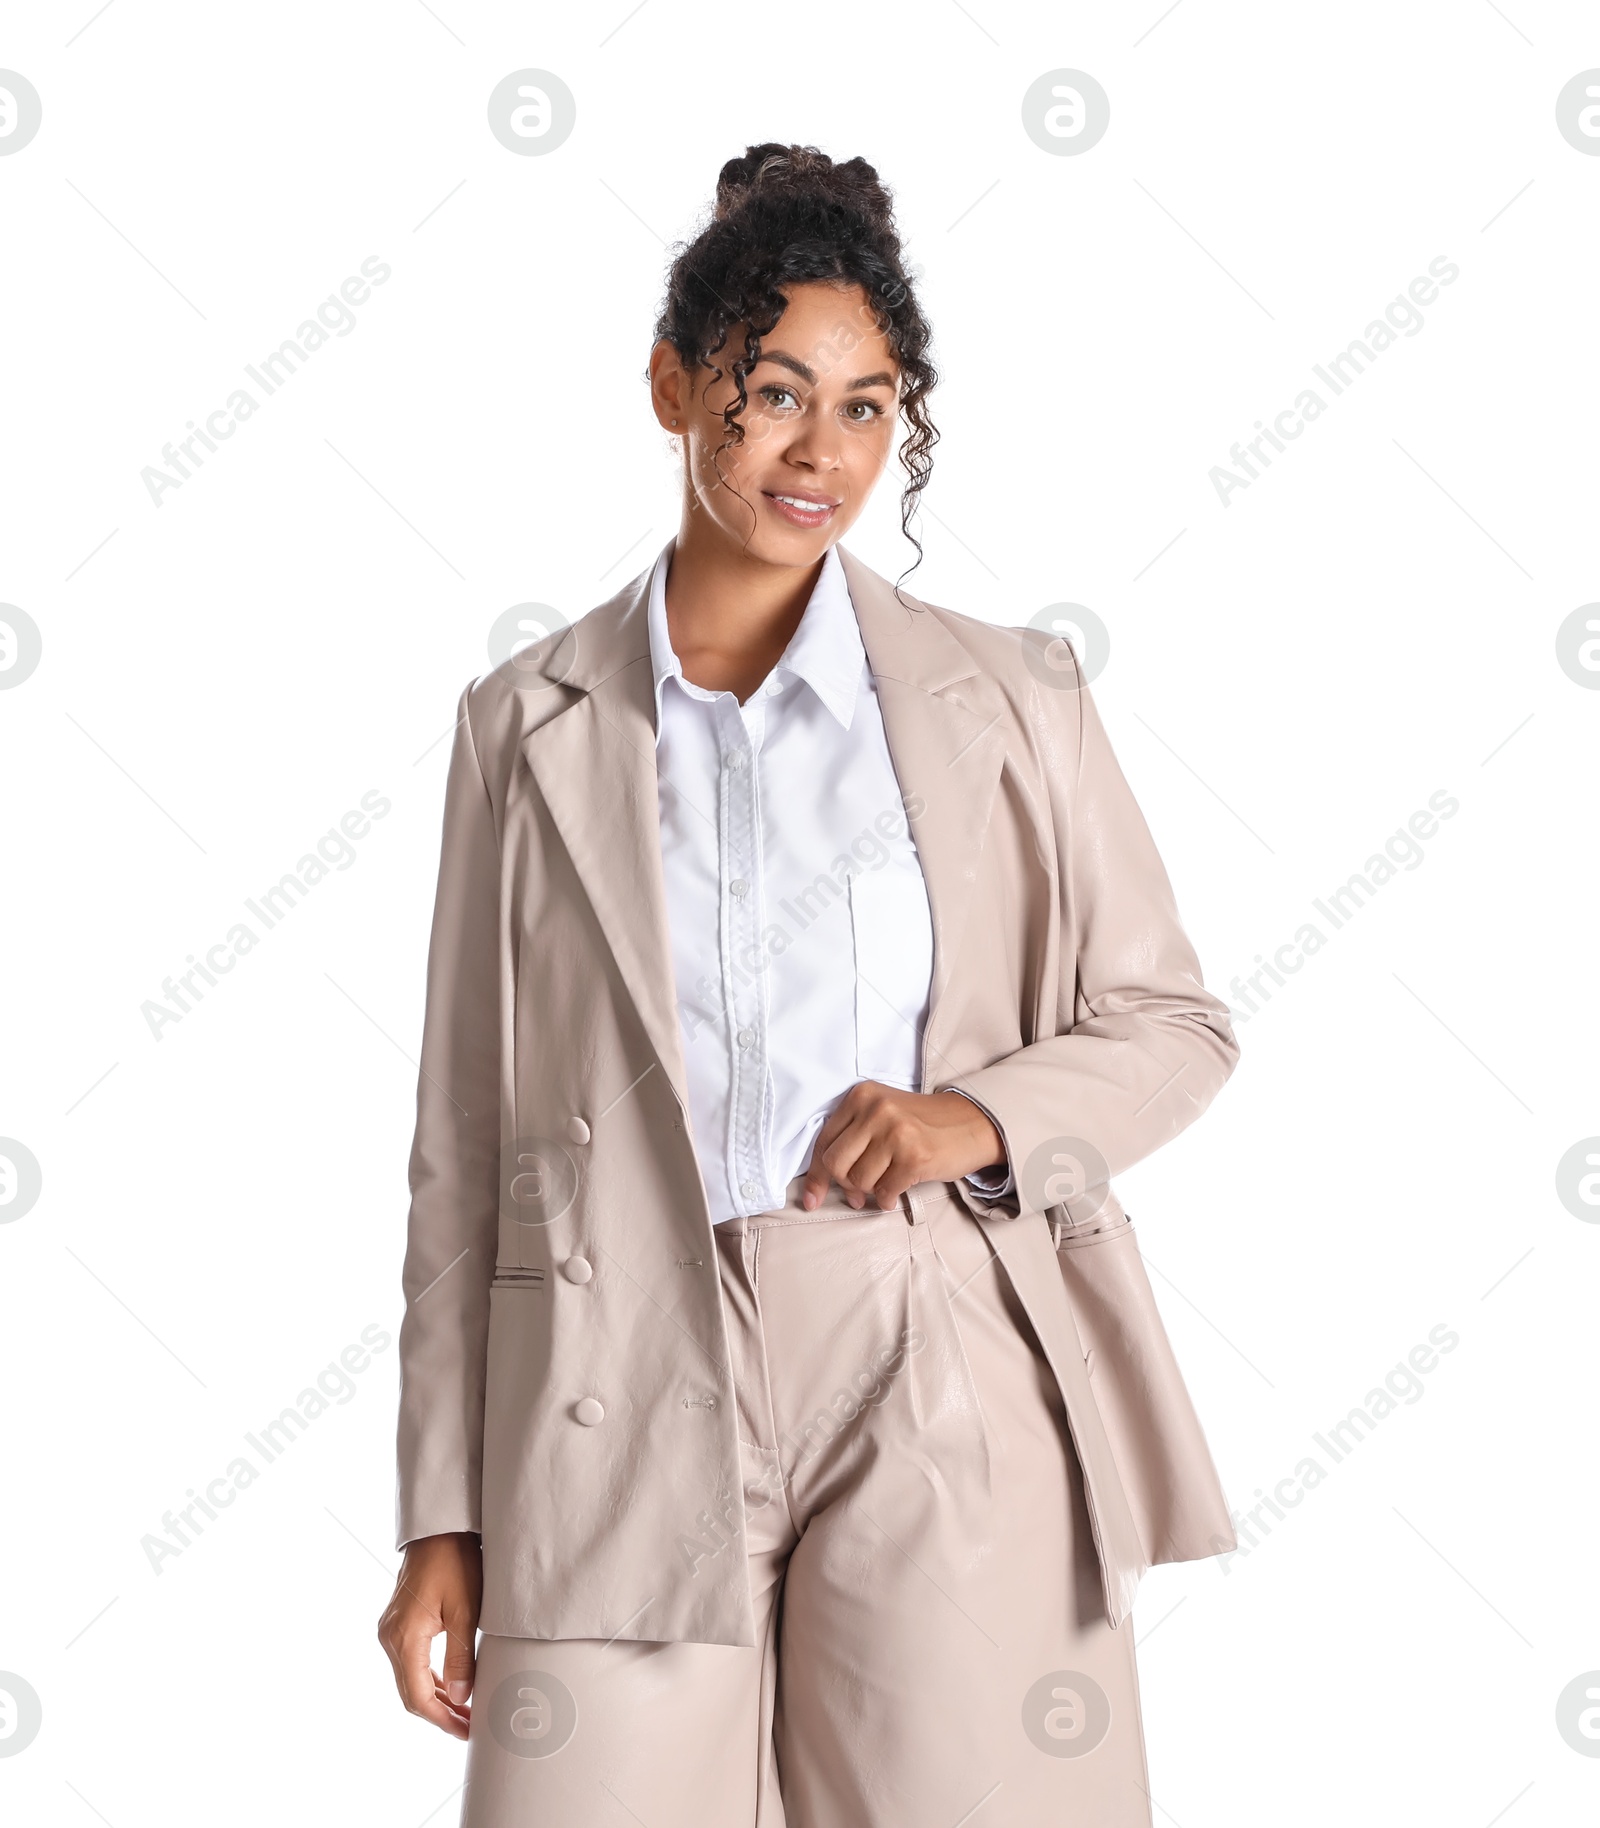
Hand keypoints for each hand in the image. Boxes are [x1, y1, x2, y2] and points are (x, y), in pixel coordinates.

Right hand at [377, 1531, 482, 1738]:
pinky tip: (451, 1686)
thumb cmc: (455, 1563)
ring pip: (410, 1679)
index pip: (418, 1696)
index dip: (442, 1719)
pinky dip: (429, 1678)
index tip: (465, 1731)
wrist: (440, 1529)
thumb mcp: (465, 1611)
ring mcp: (391, 1631)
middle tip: (468, 1727)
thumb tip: (462, 1700)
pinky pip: (410, 1662)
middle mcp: (390, 1638)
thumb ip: (461, 1658)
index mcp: (404, 1638)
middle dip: (439, 1714)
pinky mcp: (398, 1623)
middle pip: (410, 1693)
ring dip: (435, 1698)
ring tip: (464, 1712)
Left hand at [801, 1083, 1005, 1211]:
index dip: (816, 1175)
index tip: (812, 1198)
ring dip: (870, 1192)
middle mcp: (876, 1110)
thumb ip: (852, 1138)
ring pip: (859, 1181)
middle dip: (844, 1185)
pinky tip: (896, 1192)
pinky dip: (887, 1199)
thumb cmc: (922, 1124)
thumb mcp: (882, 1115)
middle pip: (836, 1163)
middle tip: (856, 1193)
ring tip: (885, 1184)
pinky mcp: (915, 1156)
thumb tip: (820, 1186)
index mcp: (862, 1096)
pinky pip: (885, 1192)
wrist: (971, 1123)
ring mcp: (896, 1132)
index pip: (823, 1141)